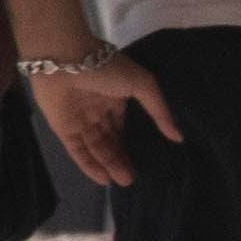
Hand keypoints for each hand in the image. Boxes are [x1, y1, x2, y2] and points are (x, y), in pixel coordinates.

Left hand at [23, 50, 167, 196]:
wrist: (65, 59)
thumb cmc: (106, 68)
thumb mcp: (143, 85)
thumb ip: (159, 112)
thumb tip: (178, 136)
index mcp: (115, 100)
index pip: (123, 128)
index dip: (132, 145)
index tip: (145, 162)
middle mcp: (97, 112)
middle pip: (110, 141)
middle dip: (121, 160)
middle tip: (132, 179)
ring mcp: (79, 121)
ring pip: (96, 148)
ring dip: (109, 165)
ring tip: (123, 181)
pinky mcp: (63, 128)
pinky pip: (77, 150)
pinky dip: (89, 165)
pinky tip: (102, 178)